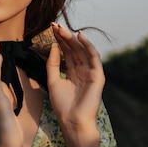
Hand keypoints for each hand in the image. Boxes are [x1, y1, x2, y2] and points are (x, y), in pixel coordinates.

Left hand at [46, 23, 103, 143]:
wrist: (72, 121)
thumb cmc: (63, 105)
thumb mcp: (53, 81)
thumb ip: (53, 64)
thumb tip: (53, 46)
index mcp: (73, 72)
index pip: (66, 52)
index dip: (59, 40)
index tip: (50, 29)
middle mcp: (83, 70)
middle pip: (73, 49)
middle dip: (64, 36)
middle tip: (55, 25)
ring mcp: (91, 72)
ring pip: (82, 50)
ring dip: (73, 38)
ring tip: (63, 29)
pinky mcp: (98, 76)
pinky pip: (93, 57)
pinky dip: (87, 46)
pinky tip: (79, 37)